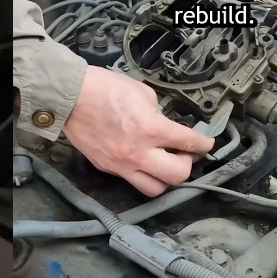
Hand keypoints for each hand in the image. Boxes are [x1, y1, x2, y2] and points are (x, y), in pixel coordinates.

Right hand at [64, 66, 214, 195]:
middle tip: (184, 154)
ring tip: (165, 164)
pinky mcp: (107, 169)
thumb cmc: (104, 88)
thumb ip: (158, 113)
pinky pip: (132, 181)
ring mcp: (121, 165)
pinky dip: (143, 174)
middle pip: (177, 176)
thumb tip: (165, 124)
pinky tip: (143, 162)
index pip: (188, 143)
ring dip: (165, 178)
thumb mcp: (142, 93)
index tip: (206, 143)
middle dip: (187, 165)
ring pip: (155, 189)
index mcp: (151, 129)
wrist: (70, 96)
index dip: (203, 144)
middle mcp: (138, 153)